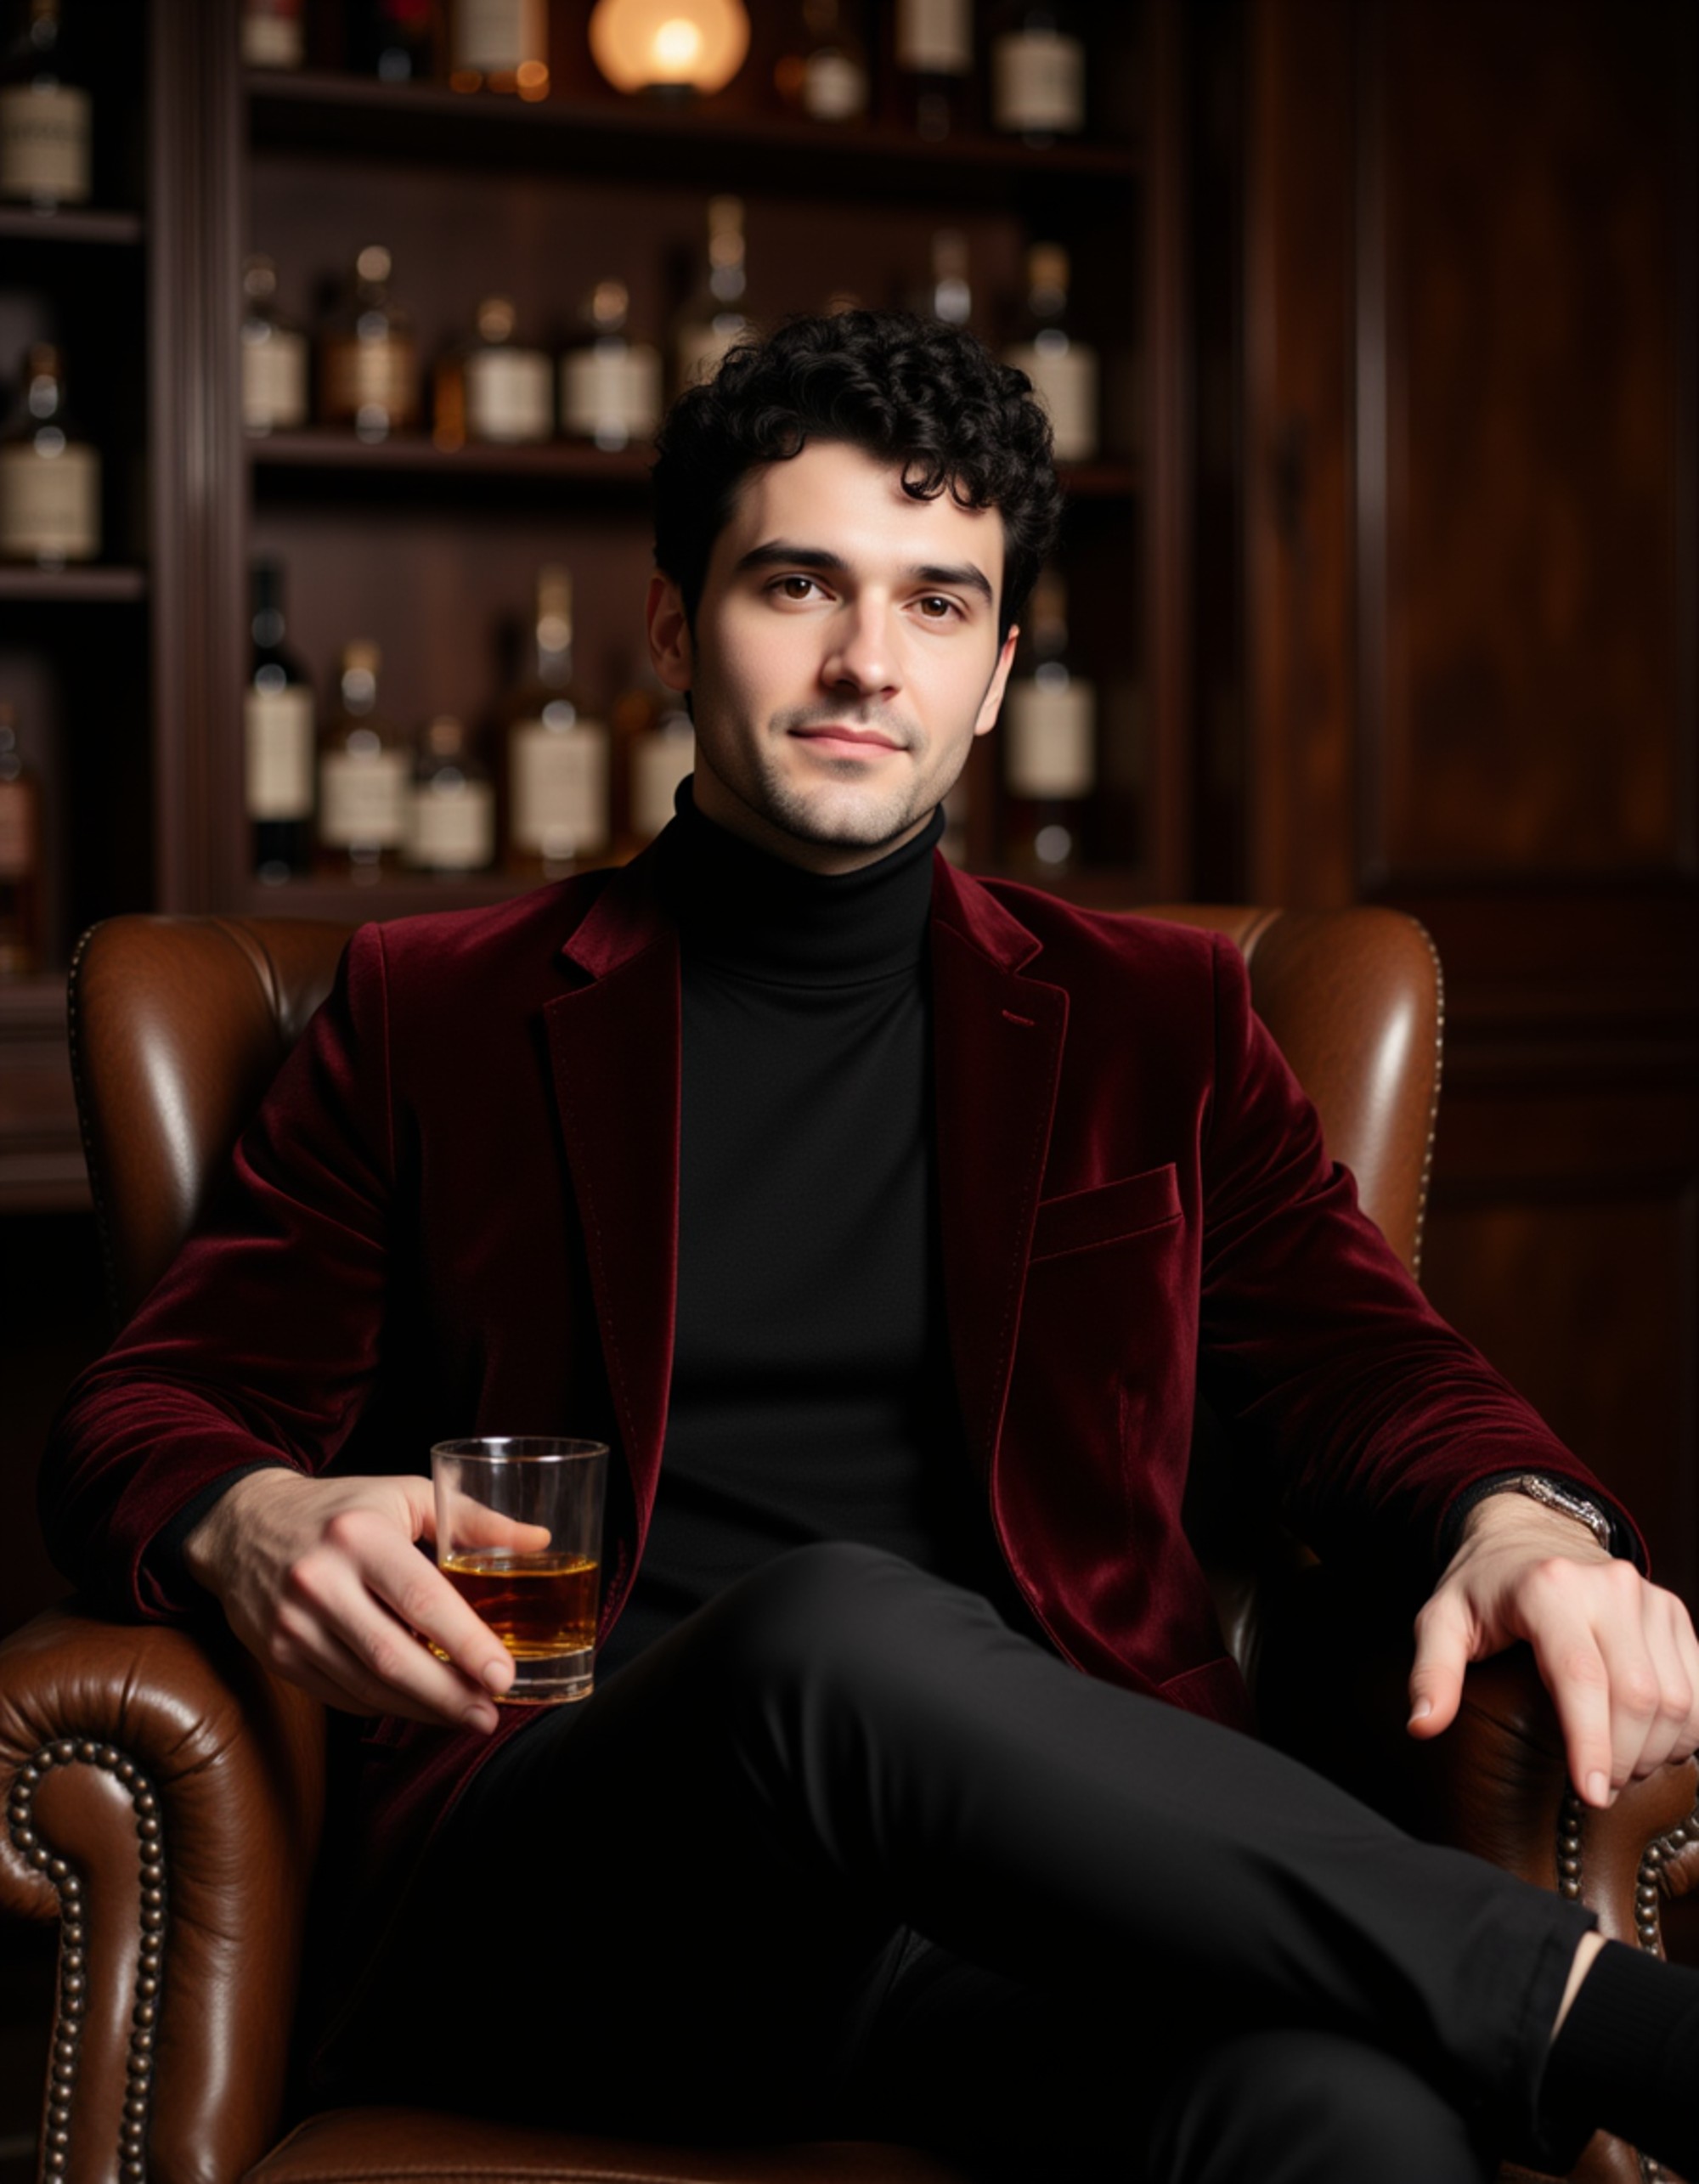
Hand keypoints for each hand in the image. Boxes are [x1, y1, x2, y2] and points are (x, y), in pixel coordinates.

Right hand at [182, 1468, 533, 1730]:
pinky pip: (341, 1695)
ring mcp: (292, 1624)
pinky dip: (385, 1706)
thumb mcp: (405, 1495)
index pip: (420, 1599)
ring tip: (467, 1715)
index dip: (466, 1643)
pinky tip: (418, 1705)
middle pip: (393, 1657)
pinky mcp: (277, 1655)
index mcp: (359, 1536)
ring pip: (367, 1686)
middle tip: (491, 1712)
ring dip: (422, 1709)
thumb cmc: (341, 1508)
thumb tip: (539, 1541)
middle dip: (449, 1694)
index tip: (503, 1675)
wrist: (243, 1523)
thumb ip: (473, 1519)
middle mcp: (319, 1581)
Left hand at [1406, 1492, 1698, 1807]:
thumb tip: (1423, 1726)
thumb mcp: (1441, 1620)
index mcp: (1548, 1590)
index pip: (1581, 1677)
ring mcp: (1648, 1597)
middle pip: (1639, 1696)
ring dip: (1656, 1750)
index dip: (1592, 1742)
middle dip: (1623, 1757)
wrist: (1530, 1533)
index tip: (1592, 1795)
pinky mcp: (1673, 1612)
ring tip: (1620, 1768)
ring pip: (1678, 1698)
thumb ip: (1432, 1672)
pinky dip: (1685, 1730)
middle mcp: (1608, 1587)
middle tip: (1597, 1789)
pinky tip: (1652, 1747)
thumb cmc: (1483, 1587)